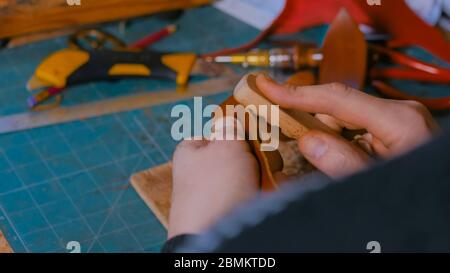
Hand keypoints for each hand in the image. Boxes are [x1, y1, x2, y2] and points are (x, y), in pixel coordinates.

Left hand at [169, 119, 259, 237]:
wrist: (214, 239)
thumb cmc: (215, 189)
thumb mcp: (225, 145)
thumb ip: (231, 126)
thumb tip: (231, 117)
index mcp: (192, 151)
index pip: (219, 130)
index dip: (239, 129)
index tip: (256, 131)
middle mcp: (202, 171)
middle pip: (240, 151)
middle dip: (258, 154)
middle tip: (263, 161)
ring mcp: (216, 192)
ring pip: (251, 172)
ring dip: (266, 173)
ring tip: (268, 181)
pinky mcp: (230, 210)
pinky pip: (254, 193)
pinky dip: (265, 191)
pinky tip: (270, 192)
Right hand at [256, 74, 437, 177]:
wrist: (438, 208)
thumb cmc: (417, 195)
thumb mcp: (376, 182)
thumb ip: (343, 163)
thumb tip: (308, 140)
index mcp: (398, 120)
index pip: (336, 98)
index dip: (297, 93)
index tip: (266, 86)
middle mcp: (397, 113)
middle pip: (337, 108)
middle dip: (307, 119)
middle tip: (274, 126)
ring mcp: (395, 121)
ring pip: (344, 121)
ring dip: (323, 136)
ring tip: (306, 155)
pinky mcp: (391, 131)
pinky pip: (354, 131)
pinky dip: (337, 142)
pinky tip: (330, 158)